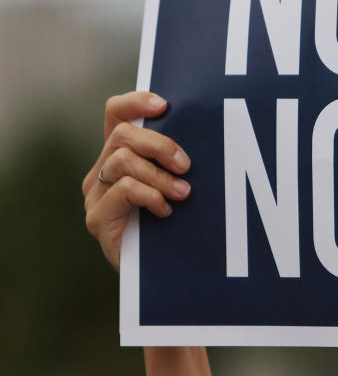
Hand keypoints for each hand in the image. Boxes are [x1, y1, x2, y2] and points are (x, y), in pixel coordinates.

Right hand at [82, 92, 191, 269]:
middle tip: (186, 166)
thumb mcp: (179, 181)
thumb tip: (203, 129)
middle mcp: (102, 171)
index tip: (164, 105)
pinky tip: (166, 211)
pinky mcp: (97, 219)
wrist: (163, 272)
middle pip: (123, 135)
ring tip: (183, 194)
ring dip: (159, 176)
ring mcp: (95, 195)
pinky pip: (122, 190)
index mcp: (120, 155)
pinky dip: (150, 196)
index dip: (135, 102)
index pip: (116, 114)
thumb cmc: (176, 222)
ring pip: (122, 161)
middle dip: (160, 145)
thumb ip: (177, 159)